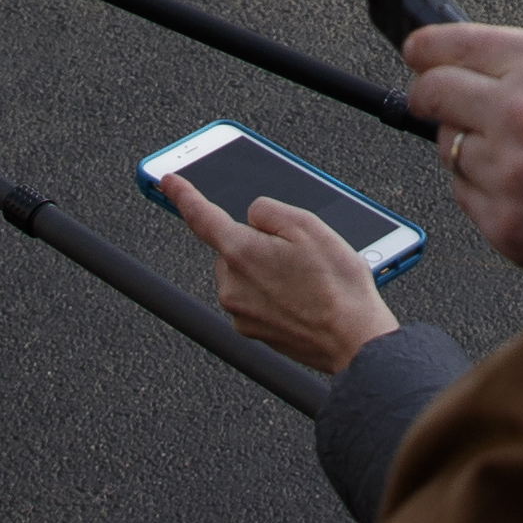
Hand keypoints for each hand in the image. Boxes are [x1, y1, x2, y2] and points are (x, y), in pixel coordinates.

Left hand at [158, 174, 399, 376]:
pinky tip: (302, 297)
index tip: (168, 182)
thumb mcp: (309, 225)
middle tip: (298, 254)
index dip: (183, 195)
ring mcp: (240, 312)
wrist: (354, 340)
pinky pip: (254, 299)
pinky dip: (272, 293)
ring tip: (307, 280)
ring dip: (266, 269)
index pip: (202, 217)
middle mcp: (232, 286)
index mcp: (241, 253)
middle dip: (257, 243)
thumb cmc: (337, 287)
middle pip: (232, 248)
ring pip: (244, 274)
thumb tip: (252, 217)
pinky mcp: (252, 331)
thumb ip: (269, 211)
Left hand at [403, 25, 522, 282]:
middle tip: (445, 106)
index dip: (427, 50)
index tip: (416, 54)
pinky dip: (487, 195)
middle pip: (431, 93)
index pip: (451, 44)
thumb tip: (473, 60)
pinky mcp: (503, 223)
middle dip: (434, 99)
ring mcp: (509, 169)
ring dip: (471, 152)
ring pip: (447, 148)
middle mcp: (522, 109)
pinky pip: (465, 196)